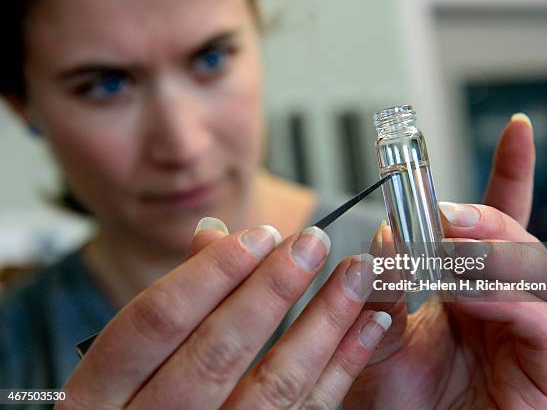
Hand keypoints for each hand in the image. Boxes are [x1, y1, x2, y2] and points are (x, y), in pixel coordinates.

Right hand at [59, 221, 389, 408]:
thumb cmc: (134, 407)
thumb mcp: (124, 367)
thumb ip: (171, 302)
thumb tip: (213, 233)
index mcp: (99, 395)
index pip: (156, 320)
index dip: (212, 272)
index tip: (262, 235)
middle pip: (216, 350)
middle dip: (273, 289)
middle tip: (315, 242)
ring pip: (270, 386)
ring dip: (321, 324)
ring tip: (356, 276)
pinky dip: (341, 368)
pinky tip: (366, 328)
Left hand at [344, 114, 546, 408]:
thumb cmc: (394, 405)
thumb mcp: (375, 337)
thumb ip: (382, 287)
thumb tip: (388, 233)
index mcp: (470, 289)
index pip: (498, 225)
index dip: (512, 175)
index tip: (514, 131)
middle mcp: (505, 305)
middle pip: (520, 242)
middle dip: (488, 219)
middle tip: (447, 215)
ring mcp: (530, 336)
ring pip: (541, 273)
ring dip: (497, 254)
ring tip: (454, 248)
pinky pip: (541, 322)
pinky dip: (506, 299)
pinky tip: (469, 291)